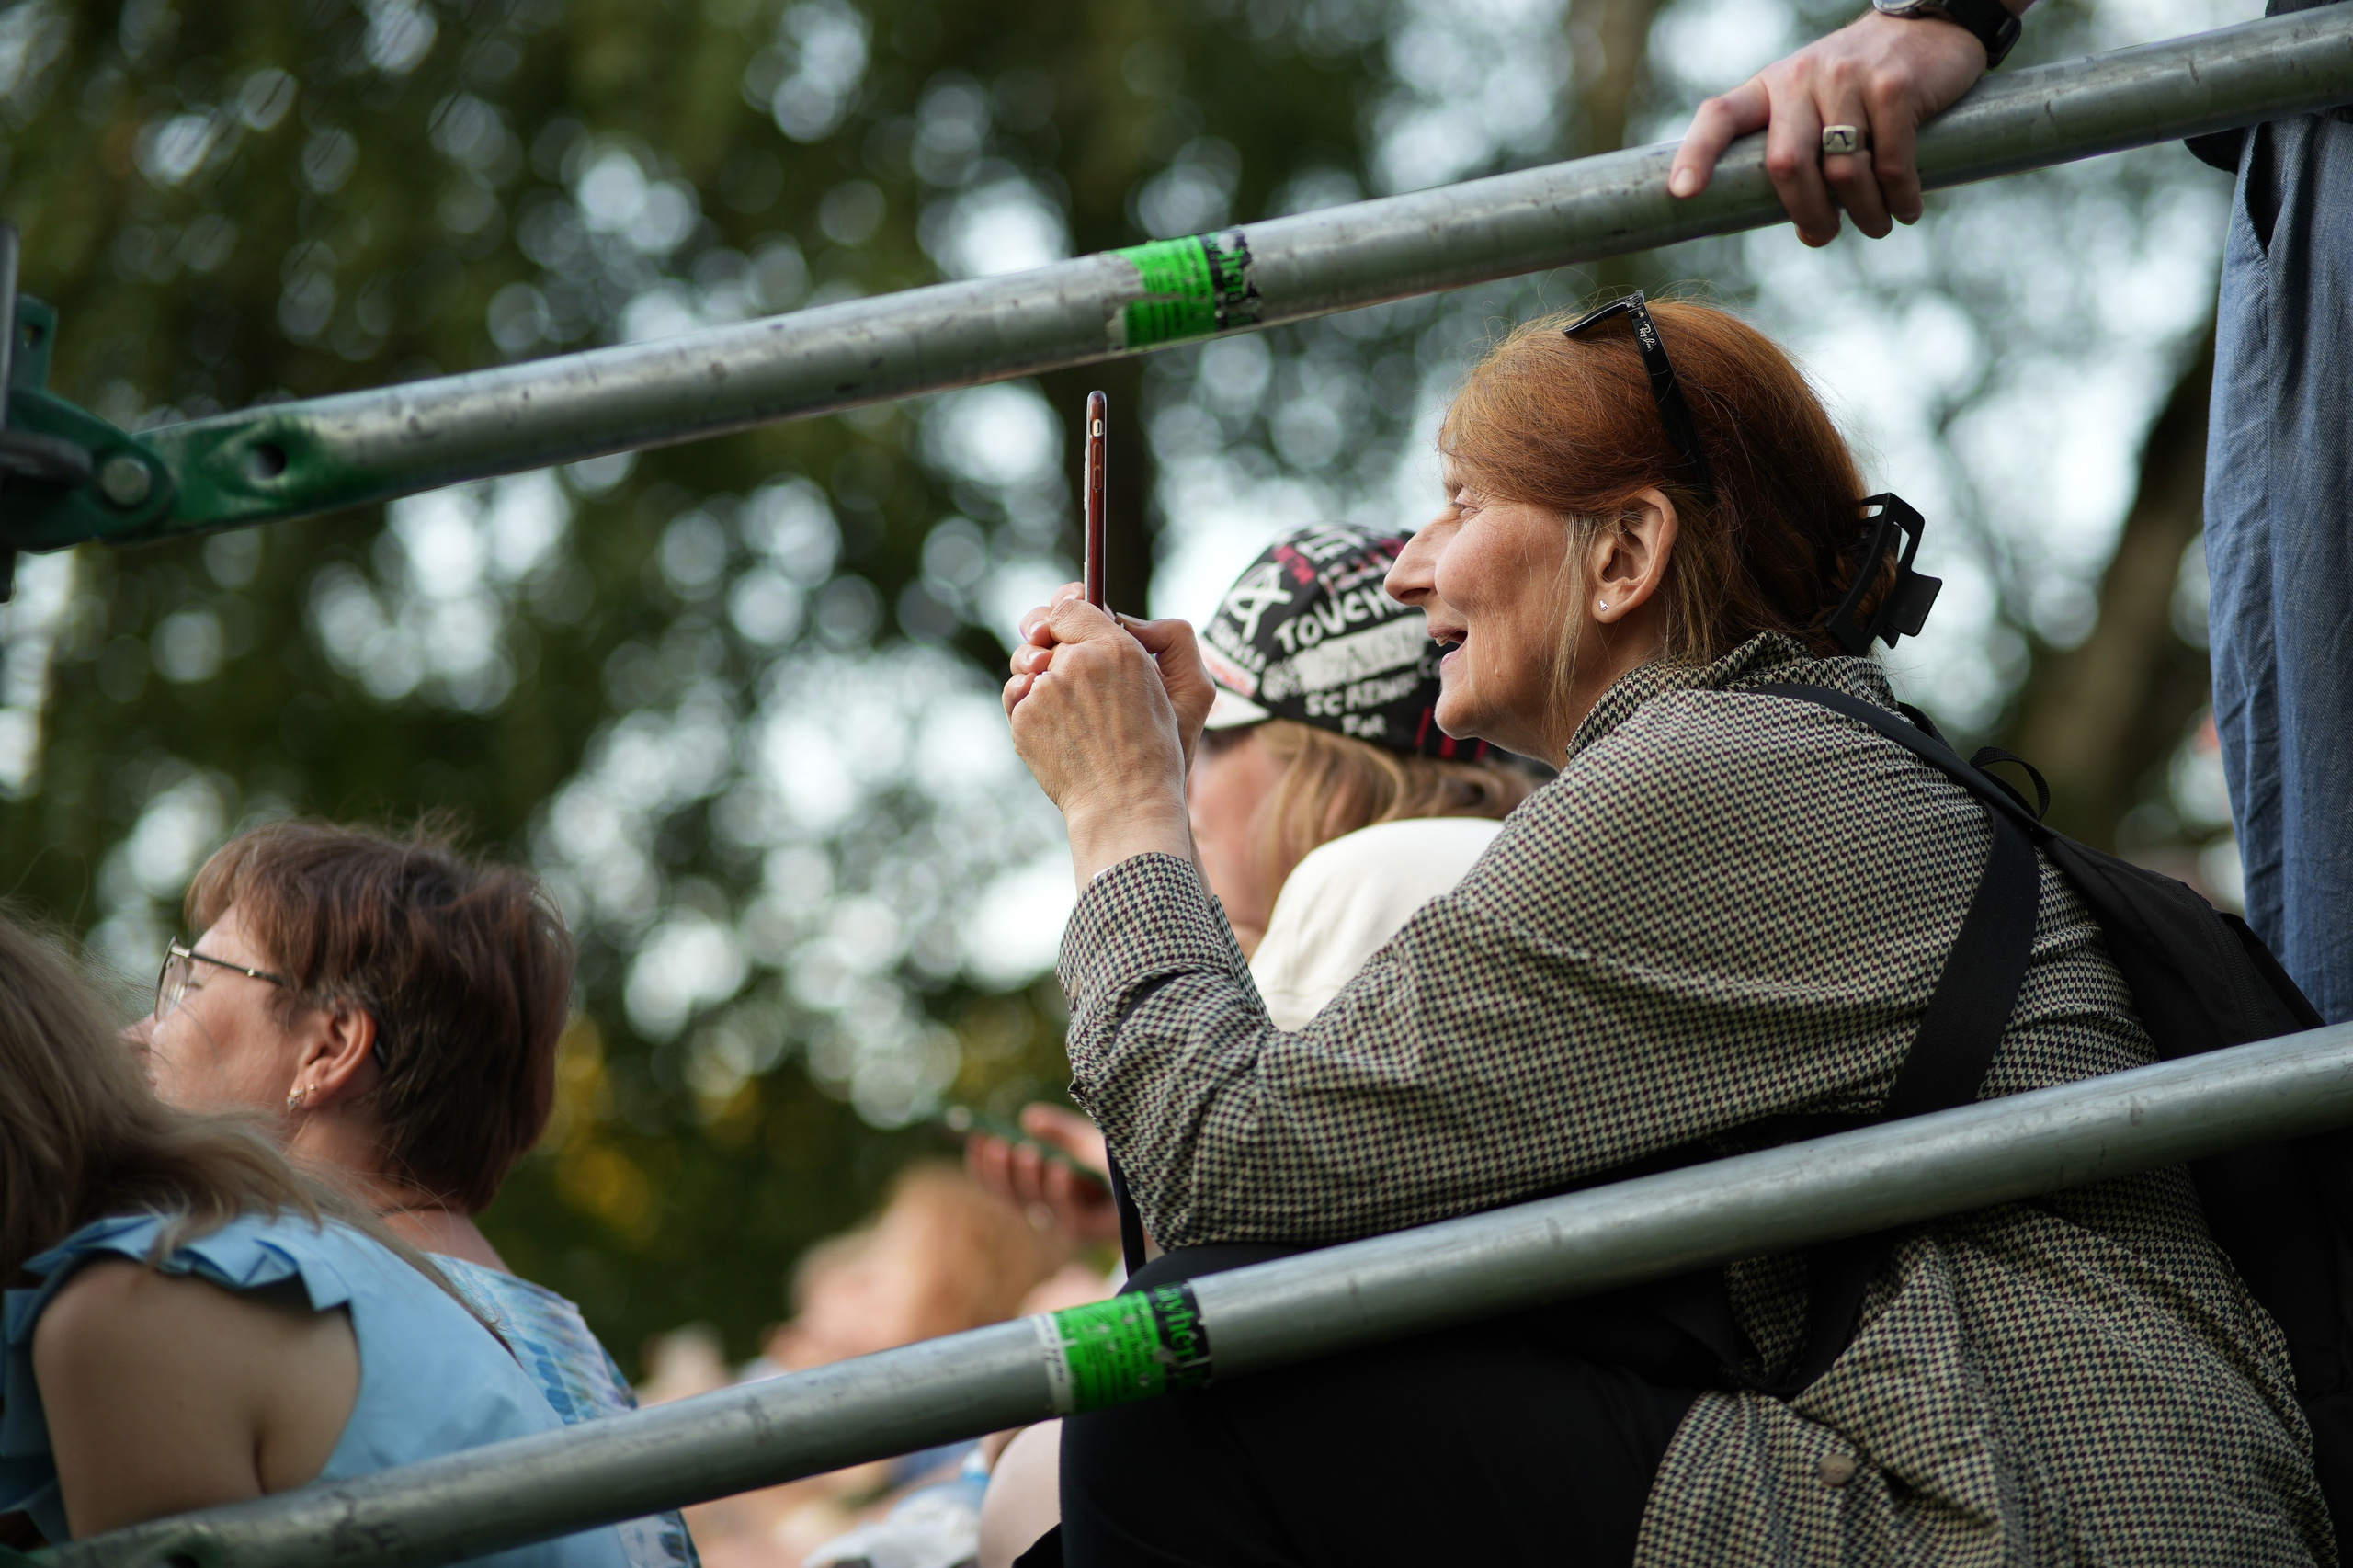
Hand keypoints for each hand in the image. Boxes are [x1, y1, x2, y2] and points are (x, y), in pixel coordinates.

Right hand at [966, 1104, 1121, 1247]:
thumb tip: (1029, 1117)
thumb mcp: (1087, 1141)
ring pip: (1034, 1205)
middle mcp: (1045, 1208)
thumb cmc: (1121, 1167)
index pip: (999, 1180)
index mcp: (1038, 1188)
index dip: (983, 1162)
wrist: (1157, 1193)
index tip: (976, 1137)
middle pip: (1010, 1196)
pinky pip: (1067, 1214)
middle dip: (1000, 1172)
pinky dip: (1061, 1191)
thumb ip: (1061, 1131)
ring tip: (1029, 1152)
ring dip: (1028, 1179)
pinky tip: (1061, 1169)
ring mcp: (1064, 1222)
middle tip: (998, 1145)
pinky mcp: (1086, 1232)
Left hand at [1005, 586, 1192, 882]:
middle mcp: (1078, 662)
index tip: (1070, 621)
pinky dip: (1029, 706)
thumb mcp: (1186, 687)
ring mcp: (1047, 690)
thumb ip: (1159, 638)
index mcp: (1117, 648)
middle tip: (1061, 662)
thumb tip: (1115, 619)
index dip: (1068, 610)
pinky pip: (1017, 695)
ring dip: (1038, 674)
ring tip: (1066, 703)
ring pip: (1027, 663)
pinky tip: (1055, 727)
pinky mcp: (1025, 718)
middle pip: (1044, 631)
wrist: (1125, 805)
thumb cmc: (1158, 749)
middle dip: (1051, 644)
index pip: (1071, 603)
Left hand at [1668, 10, 1996, 245]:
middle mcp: (1801, 77)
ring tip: (1877, 224)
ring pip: (1843, 172)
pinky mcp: (1894, 86)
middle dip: (1807, 214)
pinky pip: (1891, 163)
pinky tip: (1907, 209)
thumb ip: (1795, 148)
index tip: (1682, 194)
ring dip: (1864, 214)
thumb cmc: (1859, 81)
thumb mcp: (1810, 100)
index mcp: (1769, 86)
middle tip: (1824, 234)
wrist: (1928, 24)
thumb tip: (1805, 228)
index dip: (1696, 156)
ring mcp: (1848, 78)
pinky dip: (1901, 198)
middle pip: (1786, 165)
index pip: (1719, 117)